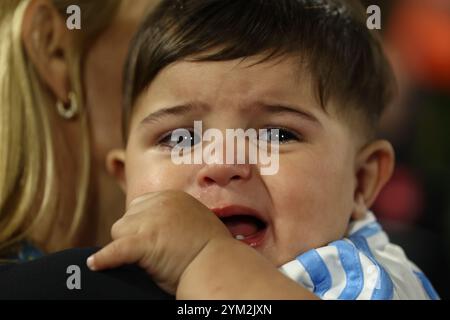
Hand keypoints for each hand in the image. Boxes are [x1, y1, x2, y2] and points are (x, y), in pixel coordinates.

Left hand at [86, 190, 231, 293]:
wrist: (219, 265)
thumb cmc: (210, 248)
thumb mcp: (193, 220)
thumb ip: (174, 216)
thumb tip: (160, 226)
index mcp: (171, 197)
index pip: (141, 206)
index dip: (142, 225)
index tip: (151, 238)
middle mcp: (160, 203)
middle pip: (128, 217)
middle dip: (134, 233)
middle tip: (152, 251)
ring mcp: (151, 221)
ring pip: (119, 230)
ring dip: (127, 245)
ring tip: (148, 259)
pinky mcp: (144, 242)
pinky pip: (116, 249)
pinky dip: (105, 259)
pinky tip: (94, 265)